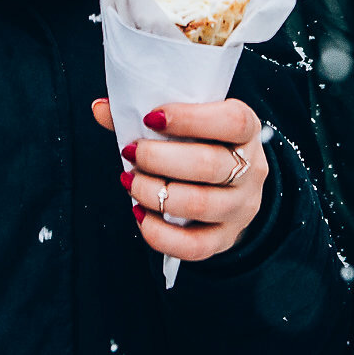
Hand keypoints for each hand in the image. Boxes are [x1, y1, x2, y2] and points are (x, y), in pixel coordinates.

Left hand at [92, 97, 268, 260]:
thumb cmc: (202, 144)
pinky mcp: (225, 239)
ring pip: (199, 204)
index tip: (150, 118)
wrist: (231, 186)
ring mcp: (241, 207)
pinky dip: (159, 233)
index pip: (232, 122)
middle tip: (130, 152)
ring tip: (130, 182)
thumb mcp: (188, 122)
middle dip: (158, 159)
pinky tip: (139, 214)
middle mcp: (252, 169)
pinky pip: (194, 246)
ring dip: (153, 193)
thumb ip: (147, 115)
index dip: (189, 118)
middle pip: (209, 165)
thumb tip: (101, 108)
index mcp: (247, 130)